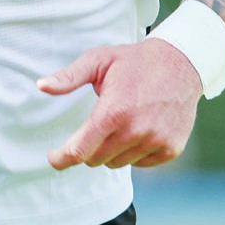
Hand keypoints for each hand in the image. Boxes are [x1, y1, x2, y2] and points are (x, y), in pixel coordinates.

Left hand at [38, 37, 202, 170]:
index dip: (61, 158)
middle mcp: (135, 131)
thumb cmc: (134, 61)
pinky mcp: (170, 149)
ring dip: (111, 149)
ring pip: (117, 163)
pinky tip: (139, 128)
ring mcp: (155, 142)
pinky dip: (134, 151)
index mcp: (113, 112)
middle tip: (95, 126)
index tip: (53, 158)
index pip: (79, 150)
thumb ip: (68, 77)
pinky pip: (140, 163)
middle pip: (96, 159)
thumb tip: (40, 86)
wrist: (183, 63)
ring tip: (121, 122)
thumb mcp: (99, 61)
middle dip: (88, 147)